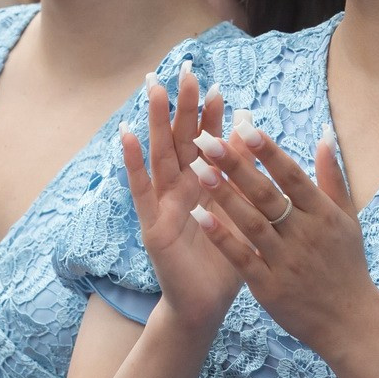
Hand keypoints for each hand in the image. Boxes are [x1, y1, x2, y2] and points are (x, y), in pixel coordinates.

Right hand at [120, 65, 238, 327]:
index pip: (207, 142)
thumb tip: (252, 129)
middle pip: (180, 139)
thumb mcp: (242, 214)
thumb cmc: (227, 262)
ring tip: (153, 88)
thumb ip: (243, 175)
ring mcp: (163, 203)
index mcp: (205, 186)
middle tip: (183, 71)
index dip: (209, 115)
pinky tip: (126, 134)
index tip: (215, 85)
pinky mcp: (151, 223)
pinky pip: (140, 188)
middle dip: (181, 106)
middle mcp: (181, 189)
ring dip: (155, 122)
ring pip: (158, 155)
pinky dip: (132, 161)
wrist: (207, 306)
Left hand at [184, 117, 374, 355]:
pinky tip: (199, 216)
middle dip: (236, 165)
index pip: (292, 176)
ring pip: (251, 222)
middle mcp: (305, 234)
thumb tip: (323, 135)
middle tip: (206, 140)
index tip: (244, 126)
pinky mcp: (269, 286)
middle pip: (266, 194)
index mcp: (323, 214)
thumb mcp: (348, 219)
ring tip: (197, 170)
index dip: (268, 151)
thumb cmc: (346, 264)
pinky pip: (241, 257)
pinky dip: (221, 237)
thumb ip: (333, 177)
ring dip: (223, 195)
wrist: (349, 321)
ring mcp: (286, 261)